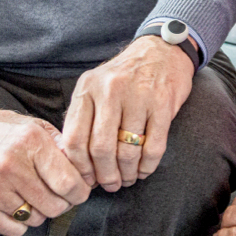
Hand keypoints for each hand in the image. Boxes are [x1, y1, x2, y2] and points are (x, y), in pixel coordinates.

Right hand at [0, 94, 91, 235]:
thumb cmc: (3, 131)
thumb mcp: (35, 126)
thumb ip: (62, 147)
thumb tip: (88, 172)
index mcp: (30, 142)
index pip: (68, 182)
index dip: (80, 191)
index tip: (81, 190)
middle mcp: (9, 165)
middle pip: (54, 205)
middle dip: (64, 203)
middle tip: (60, 195)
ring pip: (35, 220)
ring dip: (41, 212)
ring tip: (35, 195)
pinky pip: (14, 230)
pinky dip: (21, 223)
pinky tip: (18, 204)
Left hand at [61, 35, 193, 192]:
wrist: (161, 50)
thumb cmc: (125, 75)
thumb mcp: (96, 86)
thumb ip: (82, 117)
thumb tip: (73, 161)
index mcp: (88, 88)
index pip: (74, 139)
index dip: (79, 167)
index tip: (86, 179)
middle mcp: (110, 90)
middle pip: (100, 148)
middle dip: (105, 175)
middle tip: (110, 185)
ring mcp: (138, 96)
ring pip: (127, 150)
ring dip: (127, 173)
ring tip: (127, 179)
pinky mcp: (163, 103)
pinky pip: (154, 146)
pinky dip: (148, 166)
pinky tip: (144, 170)